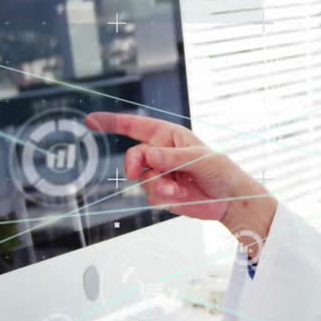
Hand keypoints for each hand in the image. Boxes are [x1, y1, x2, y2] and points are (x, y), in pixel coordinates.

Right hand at [85, 113, 276, 249]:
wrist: (229, 199)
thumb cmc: (220, 170)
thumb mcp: (200, 159)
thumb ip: (173, 157)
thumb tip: (149, 155)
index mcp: (168, 137)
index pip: (136, 126)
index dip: (112, 123)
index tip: (91, 121)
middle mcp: (160, 154)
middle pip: (134, 156)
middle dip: (134, 164)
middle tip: (136, 172)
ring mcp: (160, 174)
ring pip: (142, 179)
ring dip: (157, 185)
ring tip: (178, 189)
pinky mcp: (162, 193)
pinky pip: (150, 194)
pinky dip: (162, 196)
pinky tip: (180, 195)